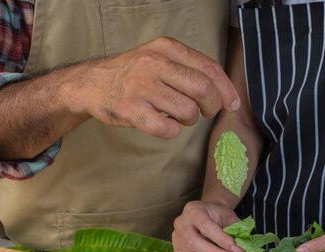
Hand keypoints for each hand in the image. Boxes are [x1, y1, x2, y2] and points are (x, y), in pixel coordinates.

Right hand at [69, 37, 239, 138]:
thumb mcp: (159, 57)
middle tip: (205, 112)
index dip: (226, 89)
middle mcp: (154, 63)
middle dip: (211, 106)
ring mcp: (141, 86)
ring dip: (189, 120)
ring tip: (177, 116)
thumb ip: (189, 69)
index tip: (233, 104)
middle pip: (203, 89)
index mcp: (166, 48)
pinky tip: (165, 124)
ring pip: (187, 111)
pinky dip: (172, 131)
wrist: (92, 83)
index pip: (209, 68)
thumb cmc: (134, 74)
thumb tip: (225, 94)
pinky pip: (166, 128)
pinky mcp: (131, 109)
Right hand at [172, 201, 244, 251]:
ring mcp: (176, 237)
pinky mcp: (177, 249)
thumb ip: (234, 230)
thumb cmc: (217, 214)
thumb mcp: (228, 216)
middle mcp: (181, 223)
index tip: (239, 251)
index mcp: (193, 210)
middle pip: (195, 243)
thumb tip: (241, 248)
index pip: (206, 227)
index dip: (222, 240)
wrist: (206, 213)